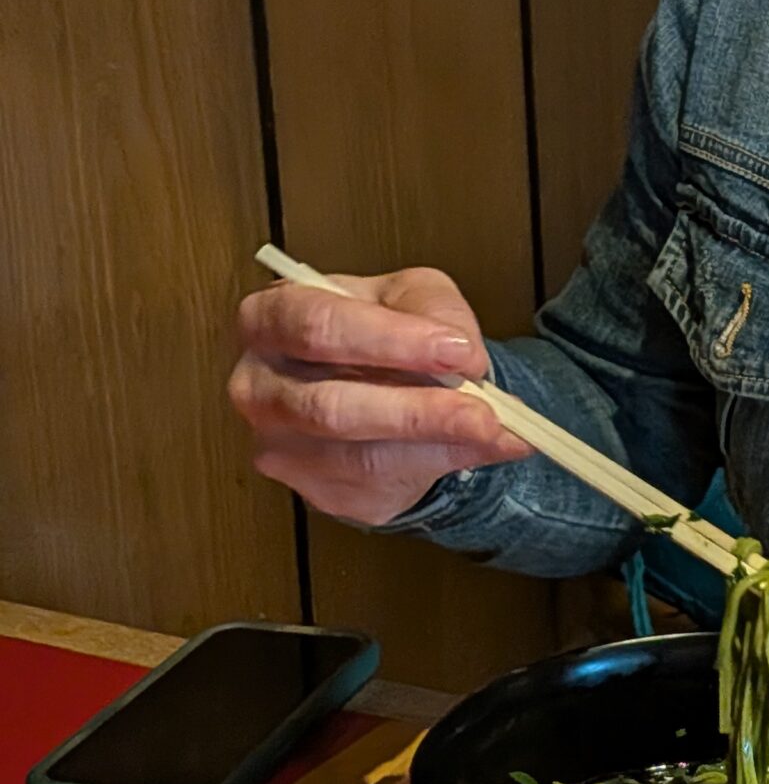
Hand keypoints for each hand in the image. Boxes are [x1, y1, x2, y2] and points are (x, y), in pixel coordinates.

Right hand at [228, 267, 530, 526]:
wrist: (380, 380)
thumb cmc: (384, 328)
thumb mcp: (413, 295)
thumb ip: (438, 314)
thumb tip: (466, 361)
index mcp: (271, 317)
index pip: (318, 327)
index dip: (389, 341)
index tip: (457, 351)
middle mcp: (259, 386)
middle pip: (329, 407)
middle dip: (415, 411)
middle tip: (483, 411)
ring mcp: (280, 445)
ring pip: (358, 458)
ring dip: (436, 446)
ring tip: (495, 431)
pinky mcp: (314, 488)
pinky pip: (380, 485)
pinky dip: (441, 465)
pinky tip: (481, 448)